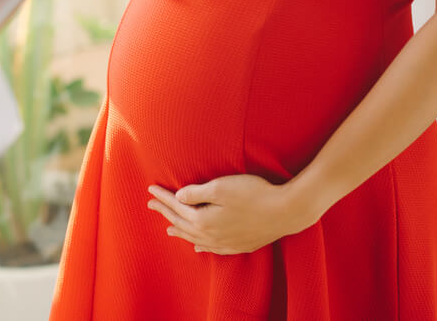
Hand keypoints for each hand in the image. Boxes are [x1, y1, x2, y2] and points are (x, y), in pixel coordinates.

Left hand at [146, 174, 322, 254]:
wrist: (286, 211)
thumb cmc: (254, 194)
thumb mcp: (221, 187)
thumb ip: (197, 193)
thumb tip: (178, 197)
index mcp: (203, 220)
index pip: (177, 207)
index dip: (163, 197)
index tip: (150, 188)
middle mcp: (211, 236)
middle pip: (182, 223)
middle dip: (166, 212)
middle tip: (151, 205)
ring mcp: (225, 243)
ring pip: (195, 238)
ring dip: (180, 231)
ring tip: (168, 228)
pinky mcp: (238, 246)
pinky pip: (212, 249)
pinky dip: (201, 246)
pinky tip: (198, 247)